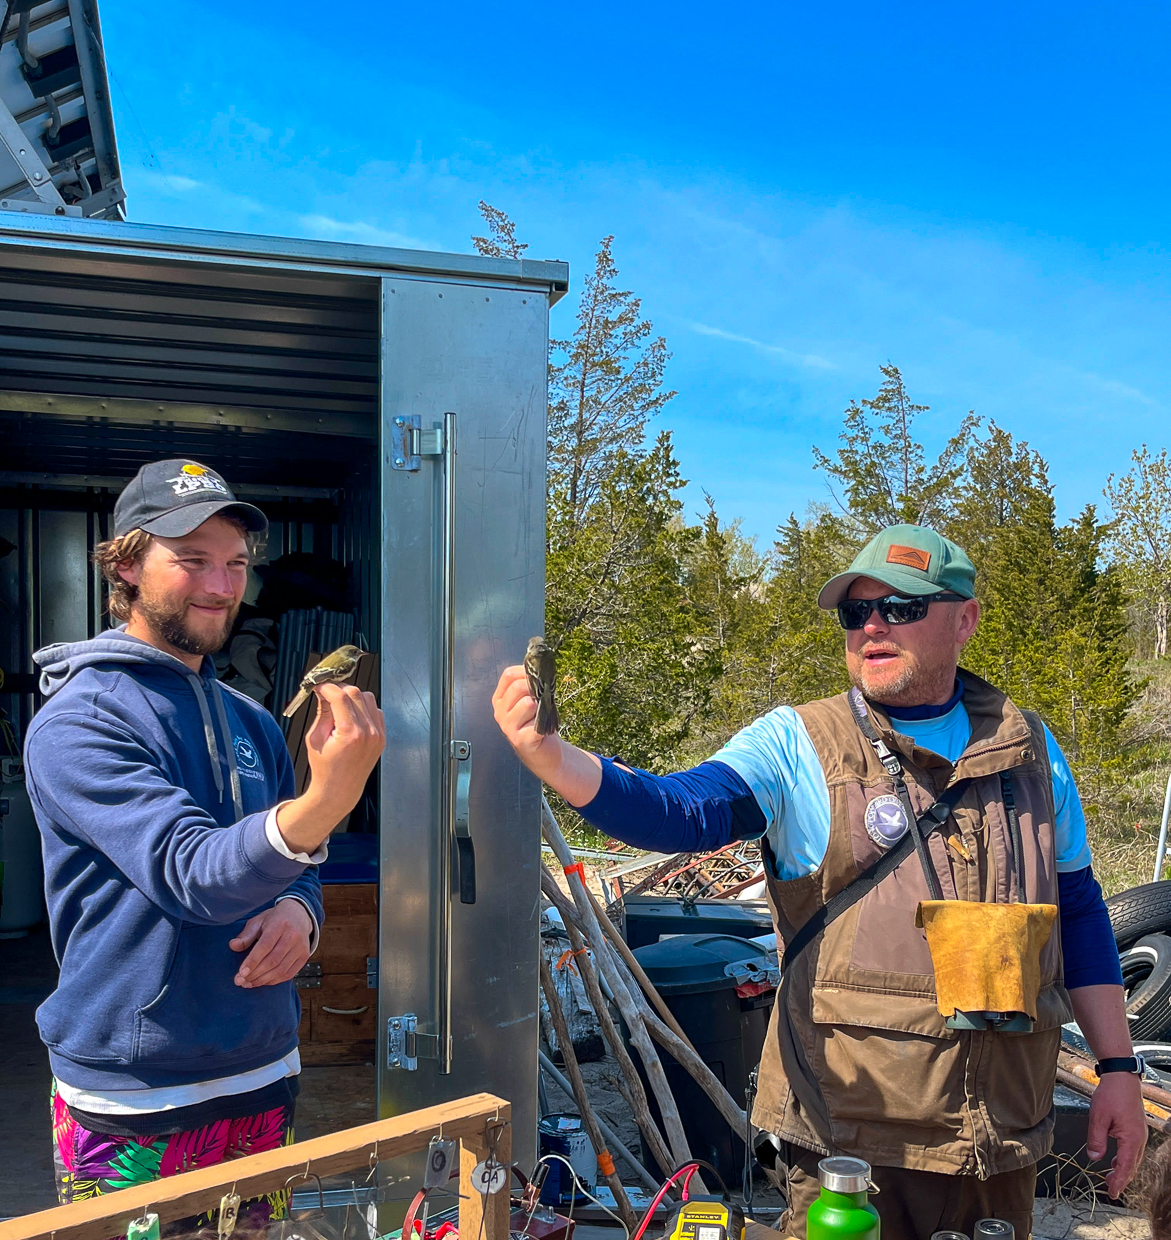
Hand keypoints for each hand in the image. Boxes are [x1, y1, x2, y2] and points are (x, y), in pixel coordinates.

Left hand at [230, 902, 313, 988]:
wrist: (299, 915)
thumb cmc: (274, 919)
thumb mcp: (258, 921)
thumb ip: (246, 935)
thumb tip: (233, 946)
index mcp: (280, 924)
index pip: (265, 945)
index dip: (253, 961)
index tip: (241, 973)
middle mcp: (293, 935)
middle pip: (273, 960)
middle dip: (255, 974)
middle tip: (240, 981)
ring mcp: (301, 947)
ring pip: (280, 969)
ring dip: (262, 980)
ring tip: (248, 983)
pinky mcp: (304, 956)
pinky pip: (288, 974)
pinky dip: (273, 981)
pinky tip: (262, 981)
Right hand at [305, 682, 384, 808]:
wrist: (339, 789)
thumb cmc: (324, 767)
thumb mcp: (315, 738)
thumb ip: (322, 712)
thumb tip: (324, 691)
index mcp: (350, 733)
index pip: (340, 697)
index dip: (327, 688)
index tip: (319, 686)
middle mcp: (368, 732)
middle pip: (355, 693)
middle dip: (339, 690)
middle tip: (327, 694)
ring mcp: (378, 734)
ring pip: (368, 698)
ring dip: (352, 697)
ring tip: (339, 706)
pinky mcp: (382, 737)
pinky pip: (375, 711)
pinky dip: (364, 708)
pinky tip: (352, 716)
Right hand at [491, 665, 602, 806]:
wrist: (544, 753)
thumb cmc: (537, 723)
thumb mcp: (530, 699)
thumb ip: (530, 684)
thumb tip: (539, 667)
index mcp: (500, 699)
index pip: (508, 675)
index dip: (526, 672)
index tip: (539, 678)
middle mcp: (500, 712)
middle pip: (518, 687)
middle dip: (536, 689)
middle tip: (544, 700)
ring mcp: (507, 727)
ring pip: (527, 703)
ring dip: (541, 708)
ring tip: (541, 717)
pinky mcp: (520, 740)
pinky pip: (536, 722)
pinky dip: (544, 724)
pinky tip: (542, 730)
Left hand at [1086, 1070, 1146, 1197]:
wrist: (1122, 1077)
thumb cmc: (1111, 1094)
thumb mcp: (1098, 1117)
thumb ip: (1096, 1139)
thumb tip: (1094, 1157)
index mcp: (1131, 1139)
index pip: (1125, 1167)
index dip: (1118, 1182)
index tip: (1112, 1193)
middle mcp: (1139, 1139)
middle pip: (1131, 1166)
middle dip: (1121, 1179)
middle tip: (1111, 1190)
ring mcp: (1140, 1134)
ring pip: (1132, 1159)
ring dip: (1123, 1169)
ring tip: (1111, 1178)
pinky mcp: (1136, 1128)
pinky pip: (1132, 1149)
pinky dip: (1124, 1158)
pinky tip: (1114, 1160)